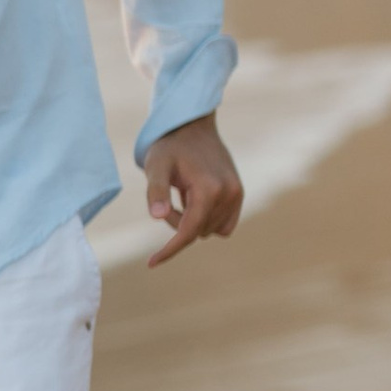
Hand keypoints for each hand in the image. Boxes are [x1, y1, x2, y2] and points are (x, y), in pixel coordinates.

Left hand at [141, 116, 243, 267]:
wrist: (192, 127)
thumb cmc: (169, 147)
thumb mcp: (156, 166)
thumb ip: (156, 191)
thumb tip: (159, 217)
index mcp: (209, 189)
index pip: (188, 231)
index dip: (170, 249)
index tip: (151, 263)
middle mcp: (229, 193)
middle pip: (196, 231)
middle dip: (177, 222)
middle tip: (167, 196)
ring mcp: (237, 194)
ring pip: (209, 230)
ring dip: (191, 221)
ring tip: (182, 194)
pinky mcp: (239, 194)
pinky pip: (223, 225)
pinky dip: (206, 219)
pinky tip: (195, 199)